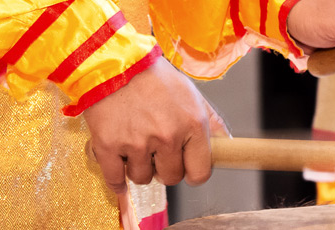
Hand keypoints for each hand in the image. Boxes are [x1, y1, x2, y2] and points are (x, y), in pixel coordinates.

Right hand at [84, 57, 229, 193]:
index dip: (193, 172)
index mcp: (192, 125)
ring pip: (142, 178)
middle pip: (171, 177)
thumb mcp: (191, 93)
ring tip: (136, 145)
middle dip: (165, 168)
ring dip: (140, 167)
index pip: (199, 173)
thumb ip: (212, 122)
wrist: (114, 63)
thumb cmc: (153, 77)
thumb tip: (226, 143)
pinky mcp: (108, 146)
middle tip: (157, 151)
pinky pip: (115, 179)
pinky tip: (120, 170)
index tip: (186, 167)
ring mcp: (136, 143)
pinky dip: (117, 180)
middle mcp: (166, 136)